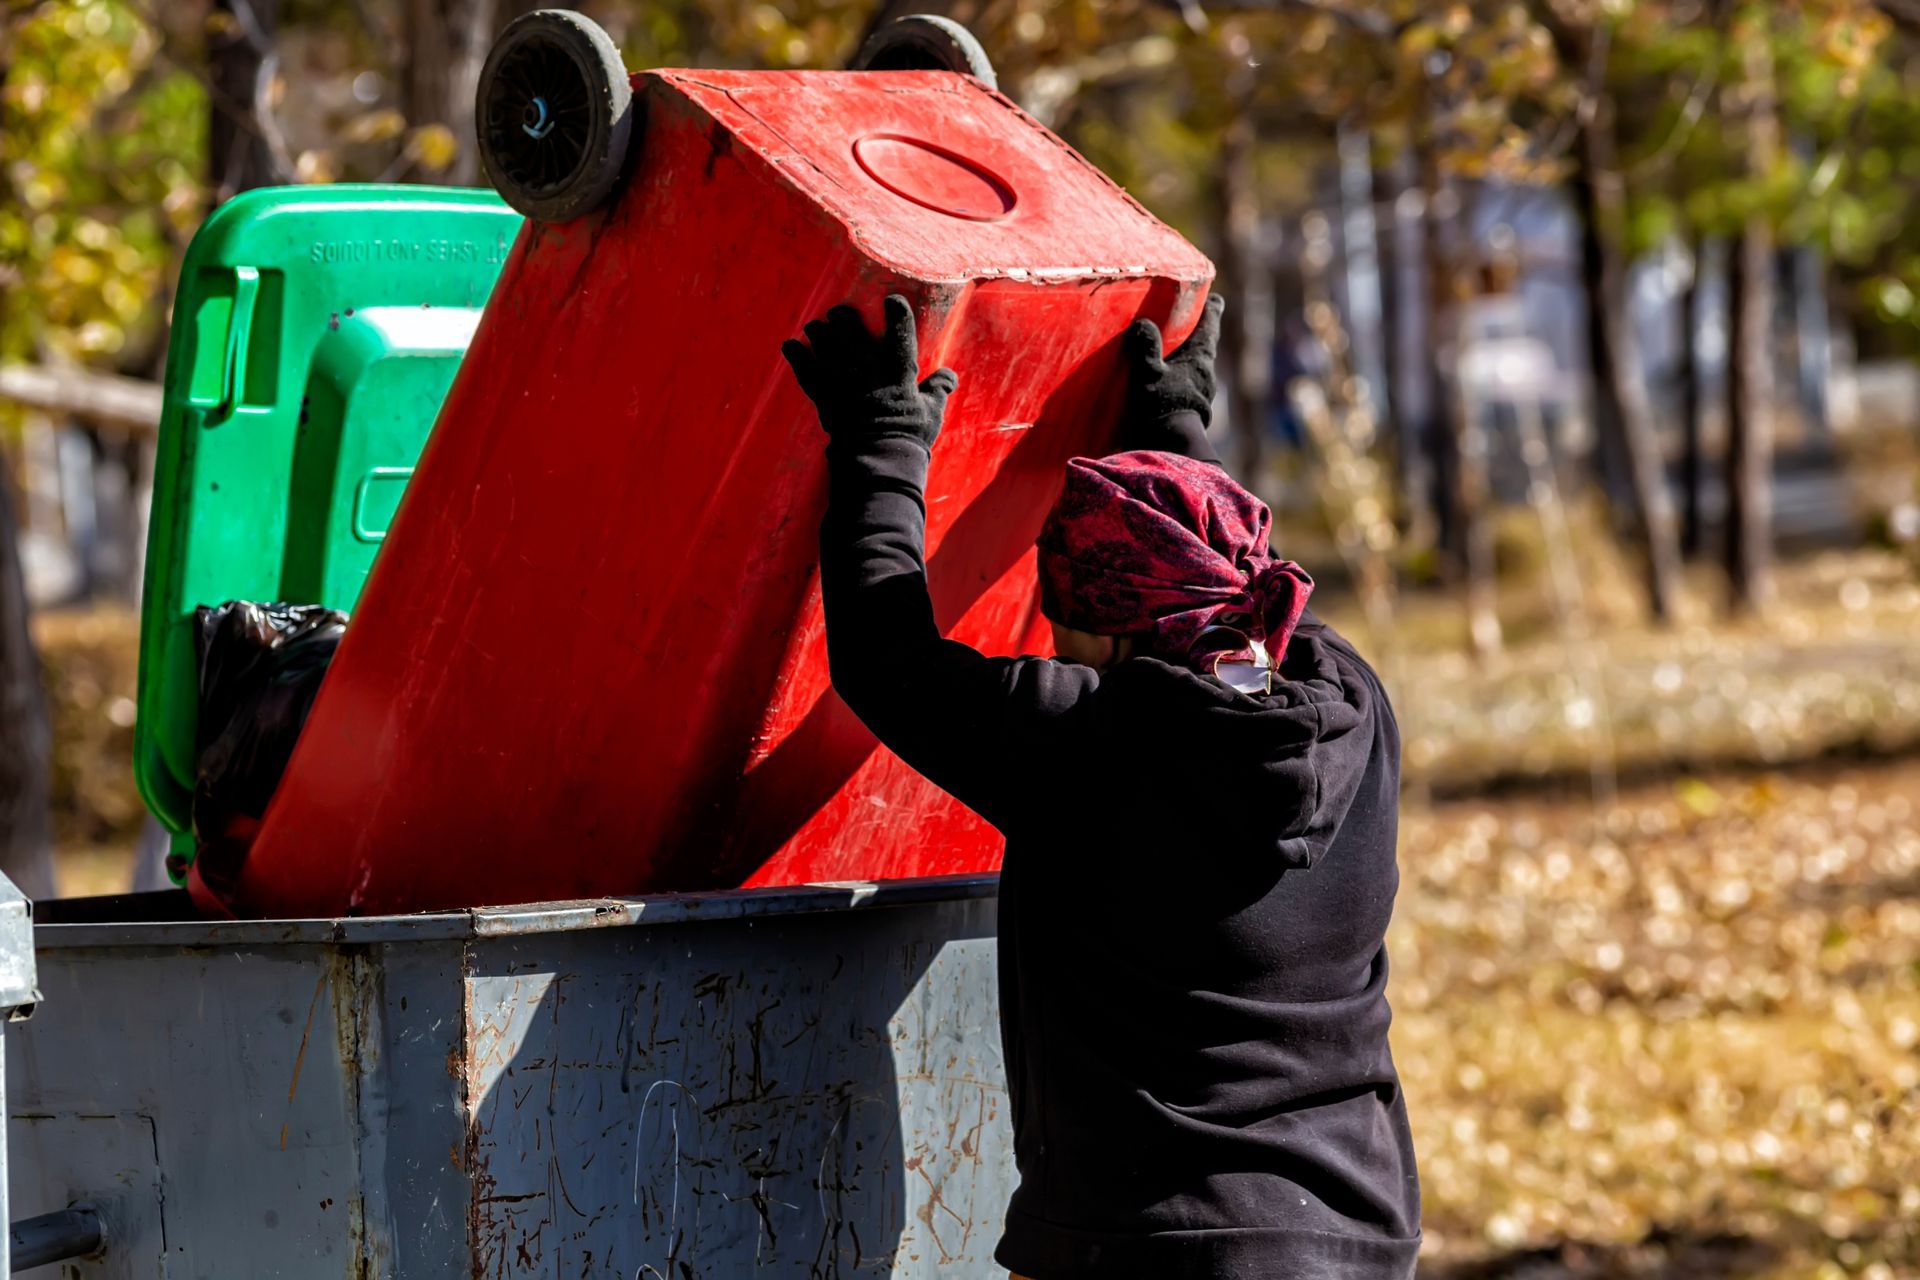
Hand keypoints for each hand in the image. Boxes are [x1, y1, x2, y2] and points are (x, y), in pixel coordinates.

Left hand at [782, 294, 957, 449]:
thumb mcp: (932, 413)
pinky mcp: (824, 395)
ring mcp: (843, 379)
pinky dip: (796, 355)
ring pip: (825, 343)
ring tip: (815, 326)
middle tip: (839, 313)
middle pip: (851, 328)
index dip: (896, 311)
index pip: (900, 330)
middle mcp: (868, 367)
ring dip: (818, 331)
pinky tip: (790, 345)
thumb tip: (949, 375)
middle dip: (843, 316)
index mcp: (898, 369)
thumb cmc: (908, 436)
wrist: (877, 460)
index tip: (891, 300)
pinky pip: (805, 369)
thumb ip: (939, 389)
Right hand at [1123, 292, 1224, 429]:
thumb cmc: (1162, 405)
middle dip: (1193, 333)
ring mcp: (1203, 392)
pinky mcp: (1194, 409)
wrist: (1172, 447)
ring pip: (1196, 366)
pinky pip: (1188, 385)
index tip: (1210, 296)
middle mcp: (1207, 372)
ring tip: (1167, 352)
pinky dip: (1178, 378)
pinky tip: (1164, 382)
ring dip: (1184, 358)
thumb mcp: (1149, 372)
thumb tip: (1144, 323)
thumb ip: (1146, 346)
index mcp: (1201, 356)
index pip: (1211, 323)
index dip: (1210, 307)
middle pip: (1204, 343)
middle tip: (1180, 321)